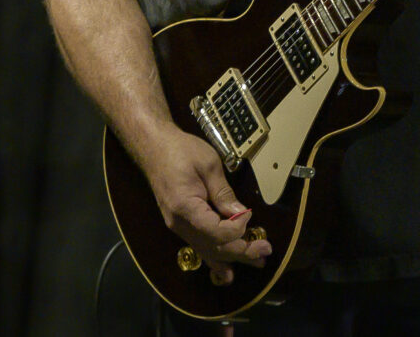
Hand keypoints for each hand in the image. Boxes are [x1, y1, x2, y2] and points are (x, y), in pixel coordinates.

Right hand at [136, 127, 272, 284]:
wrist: (153, 147)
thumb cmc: (180, 150)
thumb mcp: (208, 164)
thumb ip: (224, 192)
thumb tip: (240, 213)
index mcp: (185, 208)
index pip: (216, 232)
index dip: (237, 228)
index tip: (249, 213)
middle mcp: (179, 224)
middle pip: (214, 247)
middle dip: (242, 251)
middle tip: (266, 251)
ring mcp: (178, 226)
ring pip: (207, 251)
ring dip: (232, 257)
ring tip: (256, 262)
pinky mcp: (180, 224)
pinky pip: (200, 245)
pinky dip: (215, 257)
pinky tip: (226, 270)